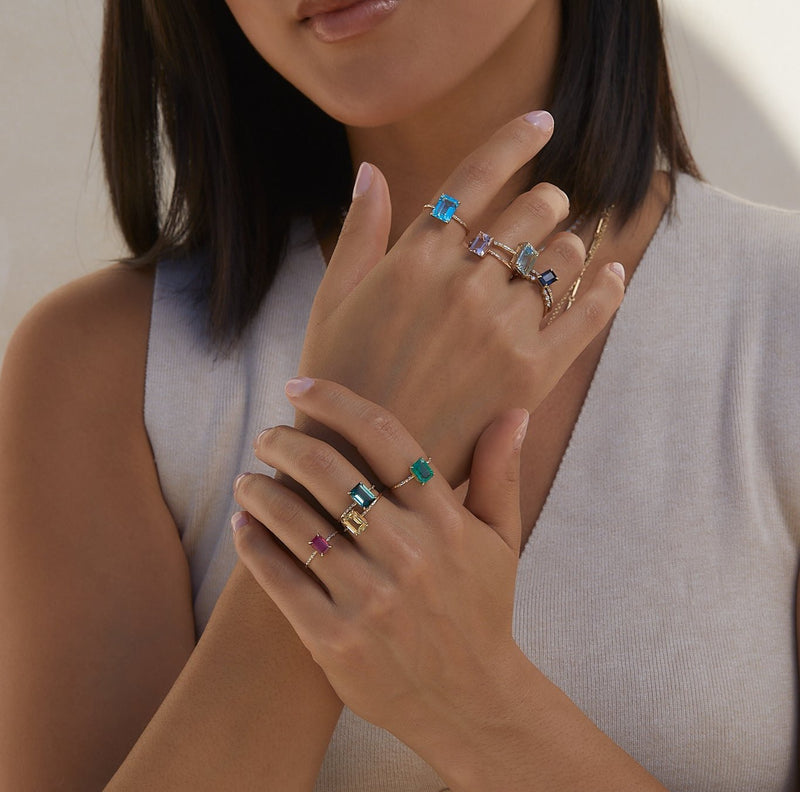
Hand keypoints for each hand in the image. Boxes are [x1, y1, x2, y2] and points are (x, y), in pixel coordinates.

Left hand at [232, 377, 529, 765]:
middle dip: (284, 443)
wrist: (470, 701)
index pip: (385, 436)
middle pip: (329, 472)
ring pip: (295, 521)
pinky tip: (242, 524)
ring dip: (260, 490)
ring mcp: (369, 597)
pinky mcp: (334, 638)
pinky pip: (280, 578)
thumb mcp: (501, 541)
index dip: (335, 401)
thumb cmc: (482, 611)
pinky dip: (253, 544)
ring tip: (248, 478)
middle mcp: (407, 553)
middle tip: (267, 436)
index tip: (299, 386)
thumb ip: (500, 473)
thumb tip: (516, 411)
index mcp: (445, 521)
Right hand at [297, 112, 624, 483]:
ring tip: (565, 249)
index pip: (476, 177)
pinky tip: (615, 275)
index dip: (514, 140)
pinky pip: (587, 317)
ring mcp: (501, 328)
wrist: (359, 464)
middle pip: (531, 211)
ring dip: (570, 244)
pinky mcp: (531, 374)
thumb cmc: (338, 379)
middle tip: (549, 206)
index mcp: (415, 257)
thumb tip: (372, 172)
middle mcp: (464, 282)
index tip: (543, 122)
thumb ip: (360, 232)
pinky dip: (608, 290)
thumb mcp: (332, 300)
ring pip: (562, 258)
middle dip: (546, 201)